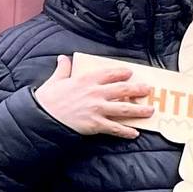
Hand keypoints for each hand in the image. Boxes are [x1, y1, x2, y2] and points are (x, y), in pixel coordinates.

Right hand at [34, 56, 150, 137]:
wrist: (41, 117)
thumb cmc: (47, 98)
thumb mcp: (56, 80)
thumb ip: (63, 69)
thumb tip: (63, 58)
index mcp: (86, 80)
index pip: (109, 74)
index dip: (121, 72)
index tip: (130, 72)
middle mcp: (95, 93)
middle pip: (123, 90)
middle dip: (138, 89)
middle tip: (149, 89)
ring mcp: (97, 109)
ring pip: (124, 109)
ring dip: (139, 110)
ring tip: (151, 110)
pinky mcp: (95, 124)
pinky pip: (115, 128)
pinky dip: (126, 131)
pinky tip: (135, 133)